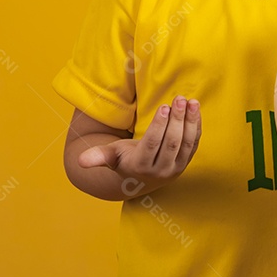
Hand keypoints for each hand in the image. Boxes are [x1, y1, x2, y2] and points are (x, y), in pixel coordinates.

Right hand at [78, 96, 200, 196]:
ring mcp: (175, 168)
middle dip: (177, 120)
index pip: (152, 144)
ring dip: (190, 122)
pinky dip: (196, 126)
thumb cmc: (124, 159)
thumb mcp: (111, 156)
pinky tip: (195, 110)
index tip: (164, 106)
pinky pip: (193, 144)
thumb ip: (98, 157)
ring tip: (191, 102)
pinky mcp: (186, 162)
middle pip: (172, 143)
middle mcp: (161, 171)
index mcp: (141, 166)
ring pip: (186, 143)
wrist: (140, 177)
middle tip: (179, 99)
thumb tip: (80, 160)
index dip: (159, 126)